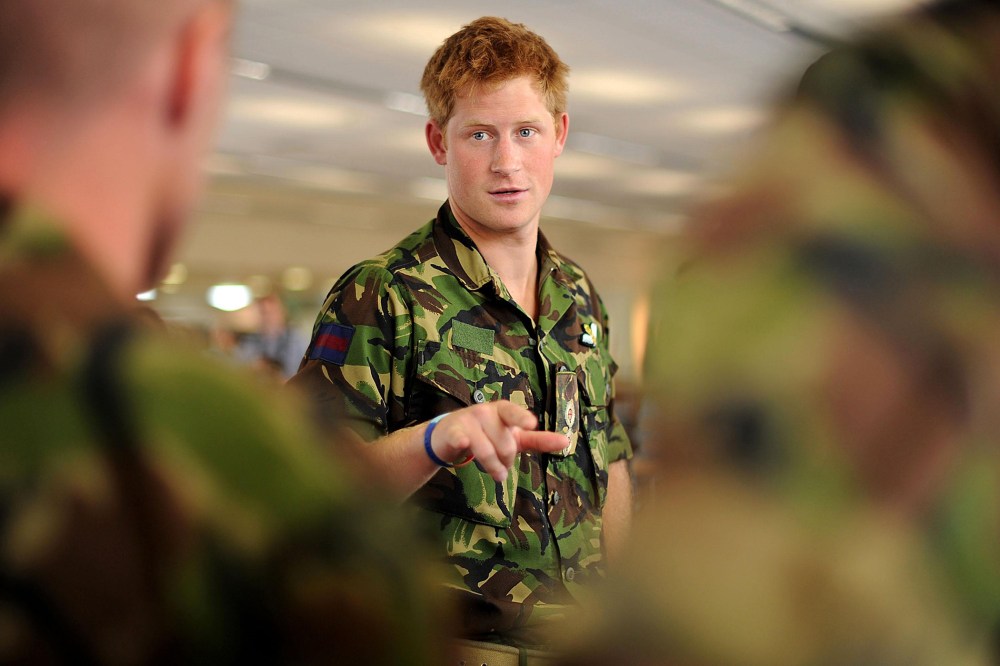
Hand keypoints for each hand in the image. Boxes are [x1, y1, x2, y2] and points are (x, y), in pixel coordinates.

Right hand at [428, 401, 567, 481]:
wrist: (449, 434)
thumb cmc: (487, 433)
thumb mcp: (513, 436)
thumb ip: (538, 439)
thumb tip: (566, 441)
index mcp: (502, 410)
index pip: (513, 412)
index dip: (521, 418)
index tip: (531, 424)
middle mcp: (485, 412)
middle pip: (505, 443)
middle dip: (507, 460)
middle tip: (504, 466)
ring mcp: (468, 421)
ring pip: (486, 450)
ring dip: (493, 467)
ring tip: (498, 475)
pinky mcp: (453, 432)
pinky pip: (460, 439)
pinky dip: (463, 442)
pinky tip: (464, 444)